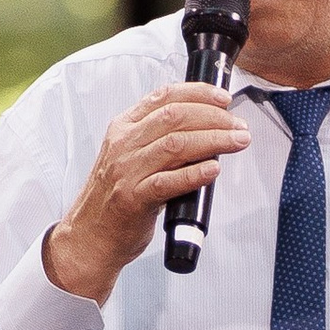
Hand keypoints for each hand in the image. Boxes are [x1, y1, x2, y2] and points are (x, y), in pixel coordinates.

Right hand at [43, 86, 251, 303]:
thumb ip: (158, 140)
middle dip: (214, 117)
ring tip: (237, 141)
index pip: (163, 97)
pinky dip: (194, 174)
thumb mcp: (130, 157)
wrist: (90, 236)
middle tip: (239, 125)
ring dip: (214, 140)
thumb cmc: (115, 198)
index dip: (198, 93)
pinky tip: (213, 170)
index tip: (223, 98)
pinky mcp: (133, 199)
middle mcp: (124, 144)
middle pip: (175, 117)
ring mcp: (127, 171)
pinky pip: (167, 182)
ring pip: (176, 145)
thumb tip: (203, 131)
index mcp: (123, 128)